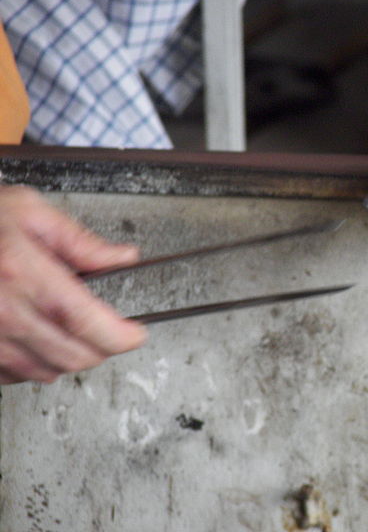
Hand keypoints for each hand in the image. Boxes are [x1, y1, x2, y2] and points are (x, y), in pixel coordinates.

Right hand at [0, 186, 146, 383]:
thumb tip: (121, 257)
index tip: (136, 334)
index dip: (119, 335)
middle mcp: (2, 310)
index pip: (85, 320)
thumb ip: (80, 241)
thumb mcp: (28, 211)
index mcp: (23, 272)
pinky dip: (33, 365)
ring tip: (72, 333)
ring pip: (44, 371)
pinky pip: (11, 375)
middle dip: (102, 349)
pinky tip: (36, 340)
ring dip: (68, 358)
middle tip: (111, 332)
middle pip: (71, 355)